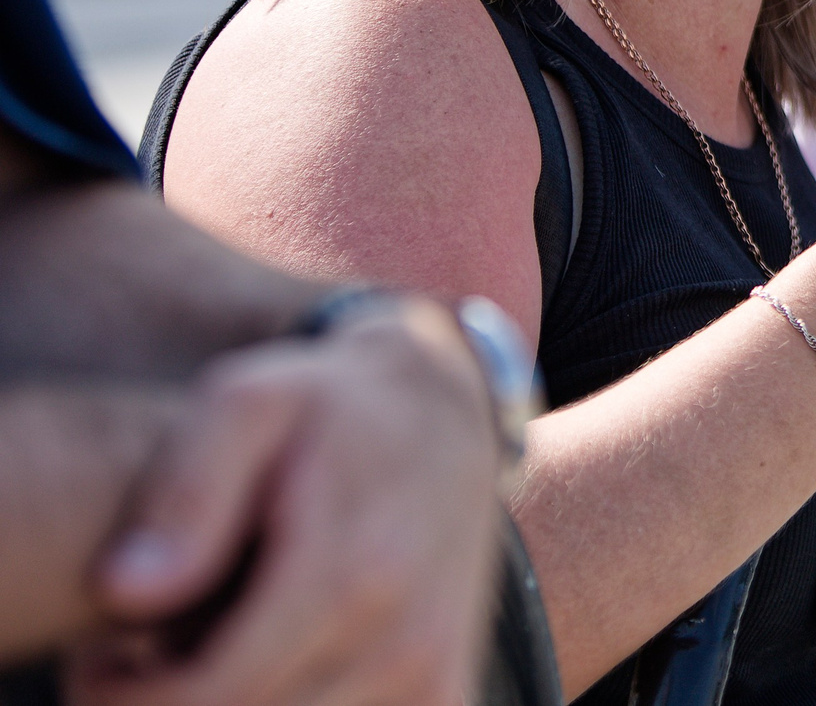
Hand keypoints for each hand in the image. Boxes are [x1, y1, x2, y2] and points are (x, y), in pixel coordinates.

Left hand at [65, 300, 500, 705]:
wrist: (449, 409)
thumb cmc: (332, 406)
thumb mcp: (248, 405)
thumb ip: (185, 493)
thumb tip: (123, 593)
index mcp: (351, 574)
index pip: (211, 695)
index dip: (125, 696)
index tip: (99, 657)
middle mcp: (403, 638)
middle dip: (171, 703)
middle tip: (141, 652)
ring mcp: (430, 673)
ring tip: (202, 650)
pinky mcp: (444, 692)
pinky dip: (293, 705)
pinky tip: (271, 664)